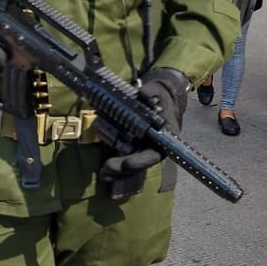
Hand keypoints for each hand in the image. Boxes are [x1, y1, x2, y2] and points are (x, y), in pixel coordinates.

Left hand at [99, 68, 187, 190]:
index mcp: (164, 138)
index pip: (154, 154)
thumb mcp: (157, 91)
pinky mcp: (134, 152)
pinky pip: (126, 166)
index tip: (127, 163)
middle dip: (123, 170)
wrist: (159, 101)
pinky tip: (103, 174)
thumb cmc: (158, 97)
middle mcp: (155, 149)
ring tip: (102, 174)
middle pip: (140, 166)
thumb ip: (151, 91)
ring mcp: (144, 152)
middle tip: (106, 168)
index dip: (141, 161)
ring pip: (132, 170)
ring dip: (117, 174)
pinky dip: (115, 171)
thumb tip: (143, 93)